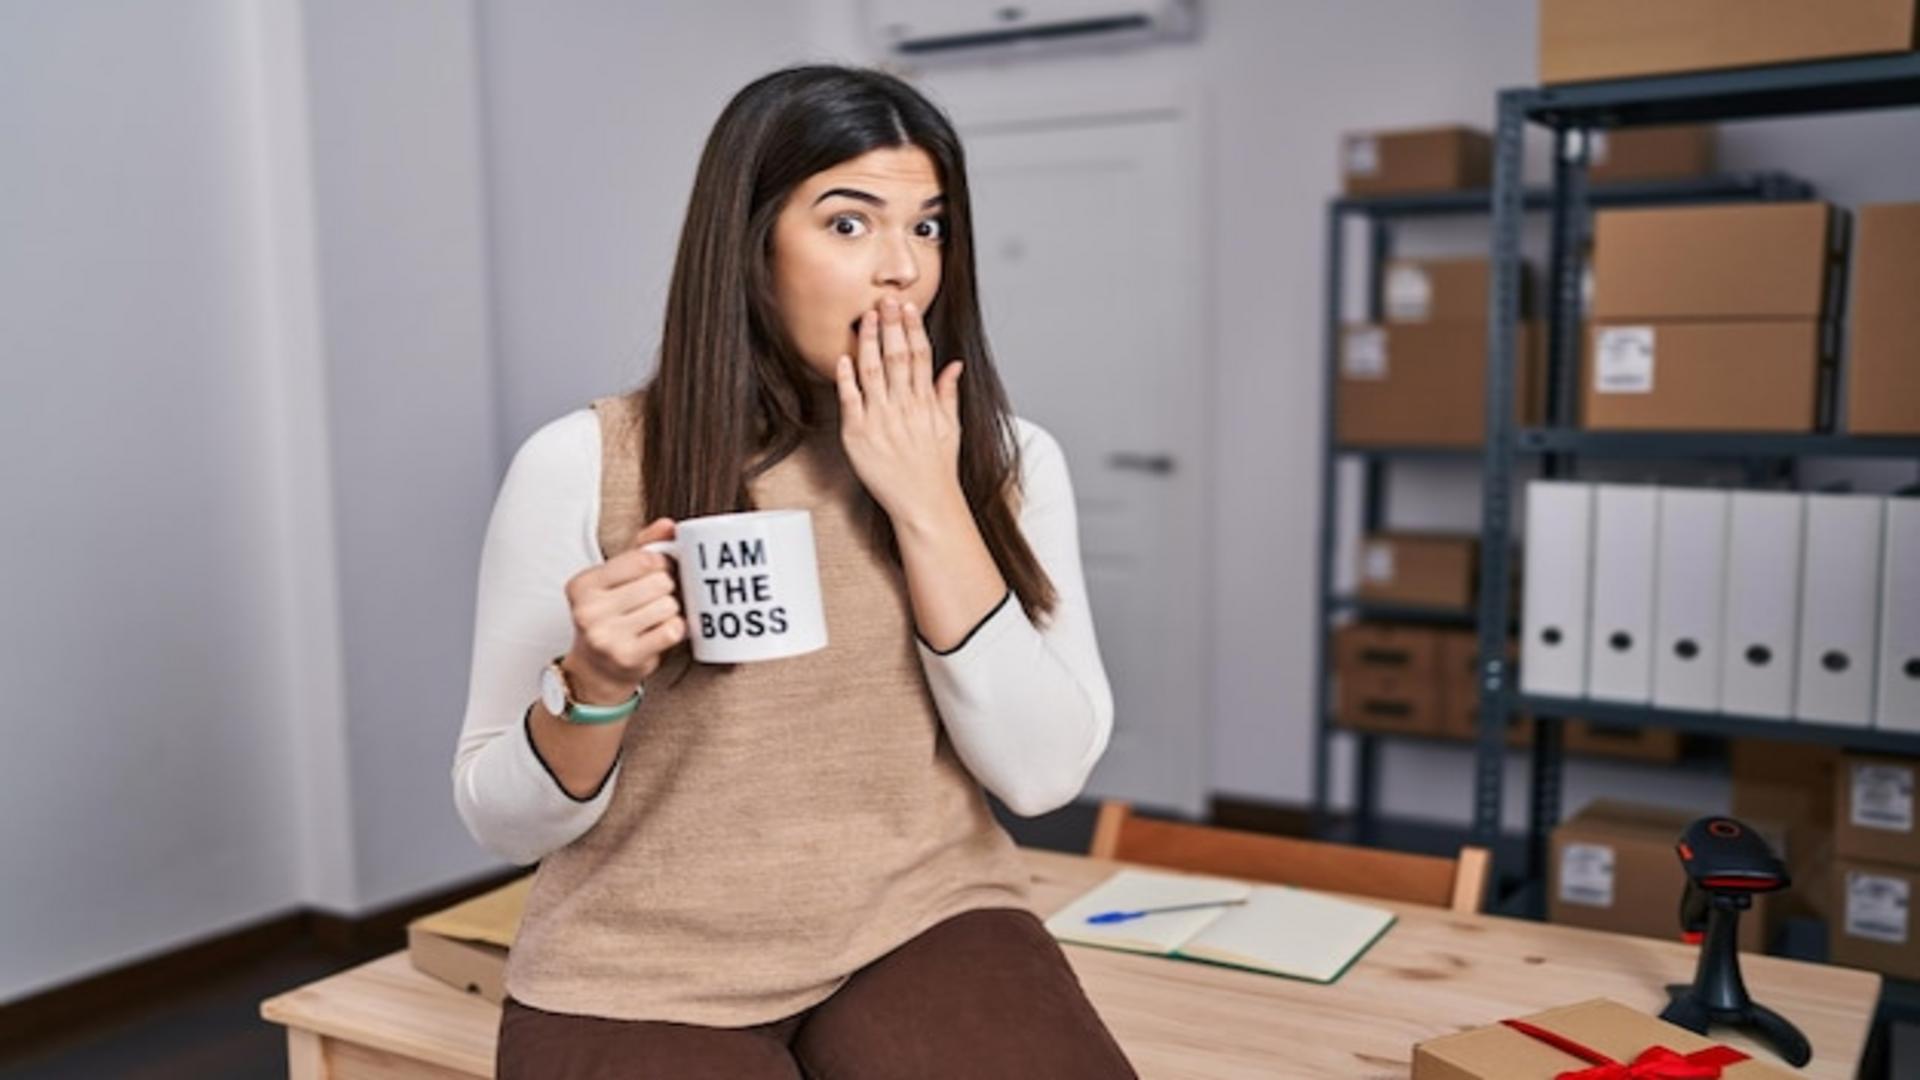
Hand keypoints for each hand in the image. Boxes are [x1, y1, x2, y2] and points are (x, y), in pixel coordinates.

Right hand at [561, 517, 685, 699]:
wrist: (596, 669)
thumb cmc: (610, 616)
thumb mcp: (616, 578)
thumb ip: (642, 548)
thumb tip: (668, 525)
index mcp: (583, 584)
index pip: (642, 558)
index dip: (660, 563)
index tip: (657, 572)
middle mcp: (588, 610)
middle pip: (659, 582)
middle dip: (666, 588)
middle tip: (656, 598)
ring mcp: (605, 636)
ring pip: (668, 606)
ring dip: (670, 611)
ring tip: (655, 617)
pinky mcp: (627, 657)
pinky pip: (672, 630)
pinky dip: (676, 629)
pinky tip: (662, 632)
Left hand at [835, 295, 964, 521]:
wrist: (924, 504)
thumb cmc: (937, 469)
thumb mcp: (952, 428)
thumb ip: (949, 393)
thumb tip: (954, 365)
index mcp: (926, 403)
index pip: (920, 356)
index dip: (913, 329)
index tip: (908, 308)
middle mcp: (904, 407)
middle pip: (897, 356)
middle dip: (891, 325)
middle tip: (886, 299)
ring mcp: (881, 420)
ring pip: (873, 371)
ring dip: (869, 342)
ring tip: (865, 318)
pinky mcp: (859, 435)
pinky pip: (850, 400)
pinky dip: (847, 378)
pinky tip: (844, 358)